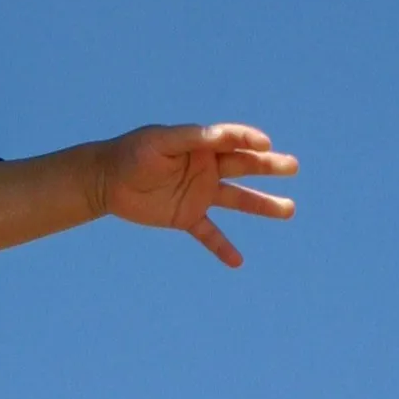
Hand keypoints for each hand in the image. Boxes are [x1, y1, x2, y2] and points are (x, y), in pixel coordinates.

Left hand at [94, 124, 298, 267]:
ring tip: (290, 210)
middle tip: (292, 166)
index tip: (265, 143)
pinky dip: (222, 247)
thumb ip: (191, 138)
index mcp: (202, 145)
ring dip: (263, 205)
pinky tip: (238, 262)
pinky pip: (209, 233)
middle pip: (244, 167)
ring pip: (238, 200)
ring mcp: (199, 194)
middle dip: (268, 166)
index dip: (248, 140)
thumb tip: (219, 136)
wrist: (106, 180)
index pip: (232, 141)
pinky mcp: (187, 217)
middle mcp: (207, 168)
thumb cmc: (132, 153)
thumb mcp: (160, 141)